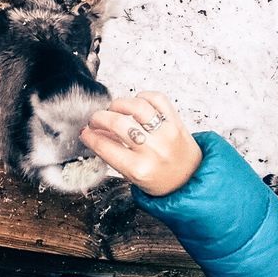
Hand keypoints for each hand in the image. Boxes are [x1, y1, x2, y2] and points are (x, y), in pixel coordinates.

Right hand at [79, 91, 200, 196]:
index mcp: (139, 169)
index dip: (90, 136)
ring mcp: (166, 133)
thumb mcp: (132, 175)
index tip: (86, 131)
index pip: (105, 146)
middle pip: (118, 123)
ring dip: (119, 104)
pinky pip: (157, 98)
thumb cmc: (161, 179)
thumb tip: (95, 132)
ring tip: (115, 109)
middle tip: (96, 119)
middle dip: (100, 118)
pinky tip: (137, 104)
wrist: (191, 179)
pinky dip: (143, 97)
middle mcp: (153, 150)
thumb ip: (113, 153)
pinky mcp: (176, 121)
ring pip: (137, 106)